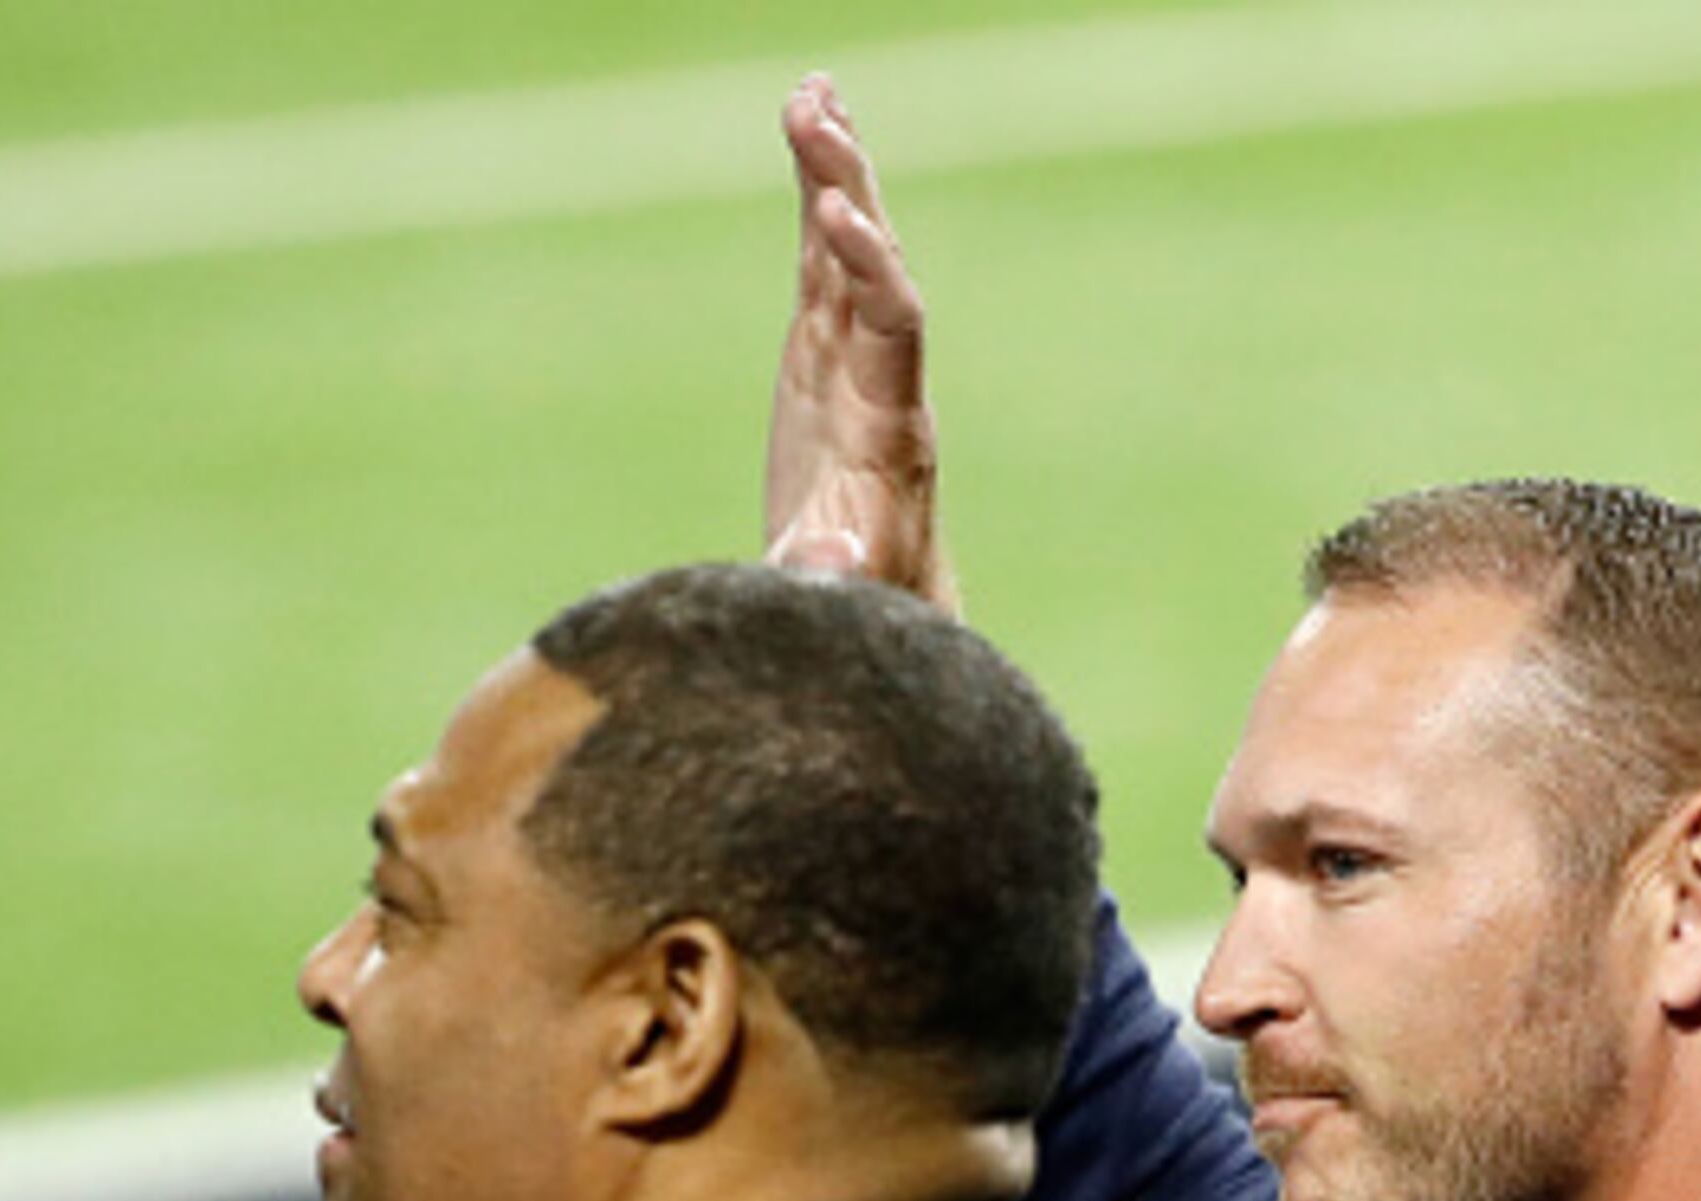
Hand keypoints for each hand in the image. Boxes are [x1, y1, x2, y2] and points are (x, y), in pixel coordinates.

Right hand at [765, 75, 956, 610]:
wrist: (885, 598)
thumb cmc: (866, 606)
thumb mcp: (843, 599)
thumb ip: (832, 573)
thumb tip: (824, 563)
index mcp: (892, 427)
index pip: (893, 326)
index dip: (871, 269)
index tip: (838, 215)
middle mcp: (883, 376)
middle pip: (876, 267)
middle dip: (849, 191)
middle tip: (816, 116)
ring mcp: (854, 356)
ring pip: (850, 248)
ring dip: (833, 171)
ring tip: (811, 94)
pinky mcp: (825, 348)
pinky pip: (822, 255)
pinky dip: (815, 191)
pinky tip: (807, 122)